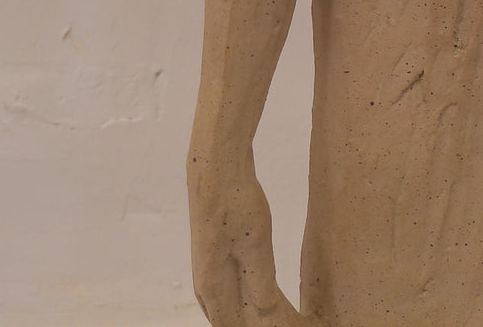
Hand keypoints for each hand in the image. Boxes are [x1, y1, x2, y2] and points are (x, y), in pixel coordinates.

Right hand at [188, 155, 315, 326]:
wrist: (216, 170)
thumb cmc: (235, 204)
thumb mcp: (256, 244)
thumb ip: (261, 281)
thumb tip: (266, 311)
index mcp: (211, 286)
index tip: (272, 326)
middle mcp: (204, 282)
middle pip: (226, 317)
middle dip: (248, 323)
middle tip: (278, 320)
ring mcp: (207, 267)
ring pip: (227, 302)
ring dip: (247, 310)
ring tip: (273, 312)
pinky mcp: (214, 254)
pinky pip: (228, 285)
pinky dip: (244, 294)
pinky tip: (260, 291)